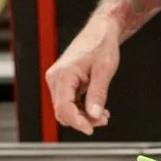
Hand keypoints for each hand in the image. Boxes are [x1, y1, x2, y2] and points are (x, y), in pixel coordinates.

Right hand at [46, 15, 119, 133]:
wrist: (100, 32)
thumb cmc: (101, 45)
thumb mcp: (104, 71)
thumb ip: (98, 94)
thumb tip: (94, 115)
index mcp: (63, 74)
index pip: (63, 107)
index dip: (77, 121)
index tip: (91, 129)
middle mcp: (56, 78)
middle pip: (63, 111)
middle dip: (82, 120)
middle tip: (103, 120)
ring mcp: (58, 81)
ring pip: (66, 109)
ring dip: (83, 116)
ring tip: (103, 115)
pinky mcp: (63, 83)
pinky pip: (69, 103)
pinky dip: (82, 109)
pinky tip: (97, 109)